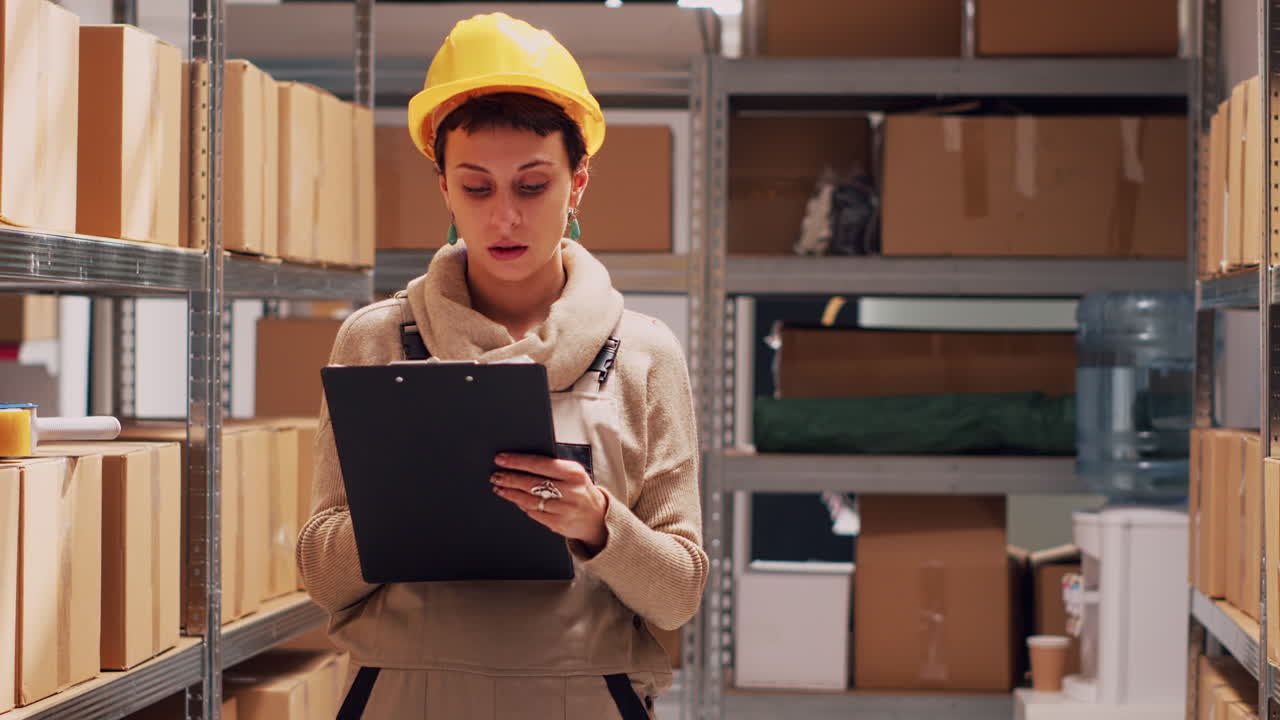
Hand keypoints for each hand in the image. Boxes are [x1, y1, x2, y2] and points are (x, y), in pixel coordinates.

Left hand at [490, 452, 608, 551]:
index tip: (501, 459)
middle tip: (496, 475)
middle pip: (531, 482)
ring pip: (530, 499)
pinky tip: (514, 499)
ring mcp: (564, 509)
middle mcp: (570, 490)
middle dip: (510, 478)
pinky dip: (521, 505)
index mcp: (573, 473)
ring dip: (511, 493)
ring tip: (499, 487)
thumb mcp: (574, 473)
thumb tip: (521, 461)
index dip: (517, 461)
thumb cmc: (581, 491)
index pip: (539, 463)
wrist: (598, 517)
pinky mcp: (558, 523)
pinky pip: (534, 513)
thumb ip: (553, 466)